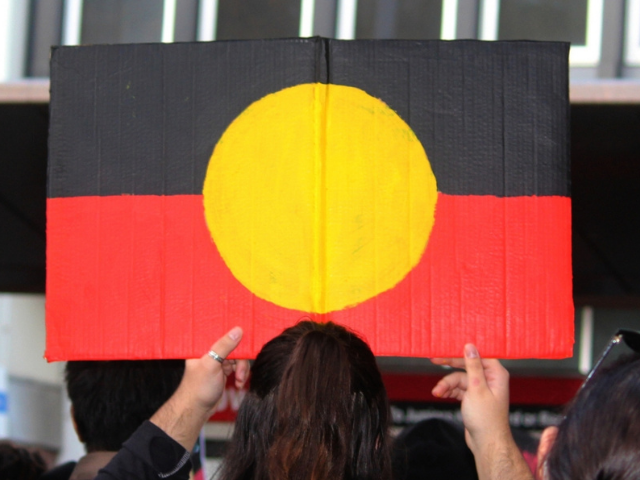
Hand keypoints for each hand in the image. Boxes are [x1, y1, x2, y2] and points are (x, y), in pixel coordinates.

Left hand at [151, 326, 249, 449]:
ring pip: (238, 358)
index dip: (234, 334)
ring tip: (240, 381)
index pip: (222, 333)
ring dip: (242, 370)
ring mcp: (218, 361)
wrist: (197, 409)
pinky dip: (241, 375)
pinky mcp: (223, 371)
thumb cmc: (199, 387)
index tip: (246, 338)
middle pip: (234, 346)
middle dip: (241, 360)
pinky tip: (239, 384)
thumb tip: (238, 330)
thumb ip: (224, 346)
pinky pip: (238, 367)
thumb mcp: (211, 364)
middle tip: (241, 373)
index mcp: (203, 345)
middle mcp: (211, 351)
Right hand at [431, 345, 532, 479]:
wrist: (486, 443)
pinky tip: (440, 395)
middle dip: (449, 368)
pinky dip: (449, 391)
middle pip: (466, 366)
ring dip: (447, 385)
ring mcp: (481, 388)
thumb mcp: (476, 389)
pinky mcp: (473, 397)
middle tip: (433, 360)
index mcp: (496, 374)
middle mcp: (489, 379)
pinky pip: (458, 389)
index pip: (477, 355)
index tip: (446, 349)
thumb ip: (473, 366)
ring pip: (459, 379)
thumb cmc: (486, 419)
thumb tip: (470, 346)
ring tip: (437, 393)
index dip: (461, 352)